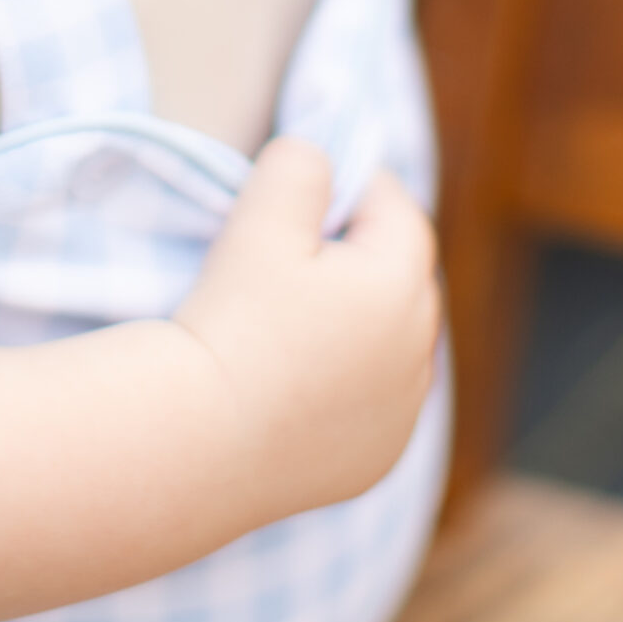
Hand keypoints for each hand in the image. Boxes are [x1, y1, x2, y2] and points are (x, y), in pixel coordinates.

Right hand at [172, 139, 440, 525]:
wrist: (203, 440)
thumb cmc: (234, 319)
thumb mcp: (261, 217)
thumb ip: (300, 165)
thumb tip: (321, 160)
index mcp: (403, 288)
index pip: (398, 211)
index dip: (355, 187)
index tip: (307, 187)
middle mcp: (419, 355)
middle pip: (401, 277)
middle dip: (359, 253)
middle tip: (292, 249)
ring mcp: (402, 417)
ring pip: (391, 341)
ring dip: (358, 318)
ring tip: (293, 313)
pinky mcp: (376, 461)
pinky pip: (375, 401)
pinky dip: (348, 381)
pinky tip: (296, 378)